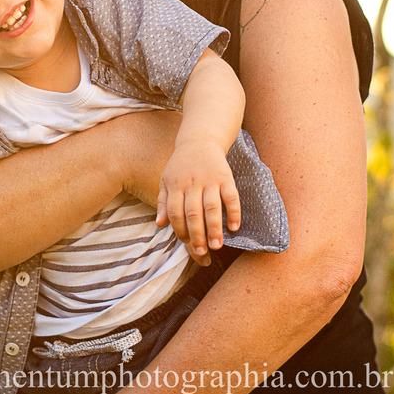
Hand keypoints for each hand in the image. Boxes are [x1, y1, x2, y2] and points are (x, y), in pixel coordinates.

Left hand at [156, 141, 240, 263]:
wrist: (199, 141)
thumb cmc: (181, 165)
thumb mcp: (166, 180)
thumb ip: (163, 202)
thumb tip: (159, 224)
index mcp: (175, 185)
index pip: (175, 212)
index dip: (180, 229)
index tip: (187, 243)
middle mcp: (192, 183)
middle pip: (193, 212)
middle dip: (197, 234)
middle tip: (202, 252)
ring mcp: (210, 179)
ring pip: (212, 207)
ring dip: (215, 228)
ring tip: (217, 246)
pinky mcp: (226, 176)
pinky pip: (231, 196)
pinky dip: (234, 212)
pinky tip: (234, 227)